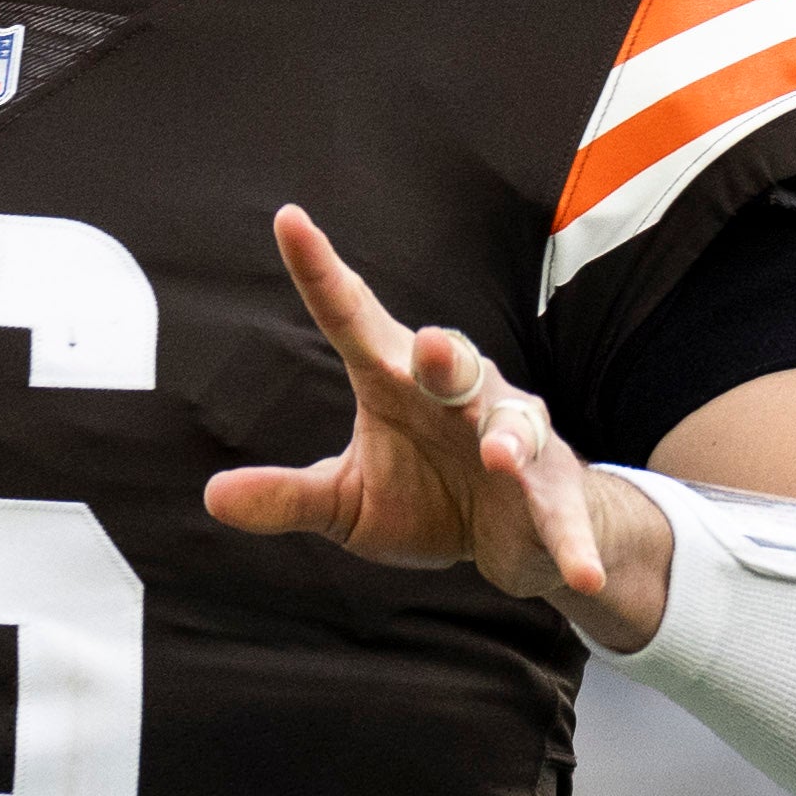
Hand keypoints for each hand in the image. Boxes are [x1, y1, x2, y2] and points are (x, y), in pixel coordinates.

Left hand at [203, 204, 669, 648]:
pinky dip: (572, 543)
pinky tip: (585, 575)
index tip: (288, 220)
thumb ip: (288, 496)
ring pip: (517, 426)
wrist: (514, 540)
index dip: (321, 272)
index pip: (353, 319)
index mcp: (397, 382)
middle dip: (449, 357)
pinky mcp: (552, 496)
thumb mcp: (348, 503)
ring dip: (510, 439)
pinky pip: (561, 516)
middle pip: (454, 364)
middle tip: (434, 349)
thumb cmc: (427, 498)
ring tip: (498, 456)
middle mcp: (460, 397)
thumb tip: (211, 496)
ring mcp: (515, 442)